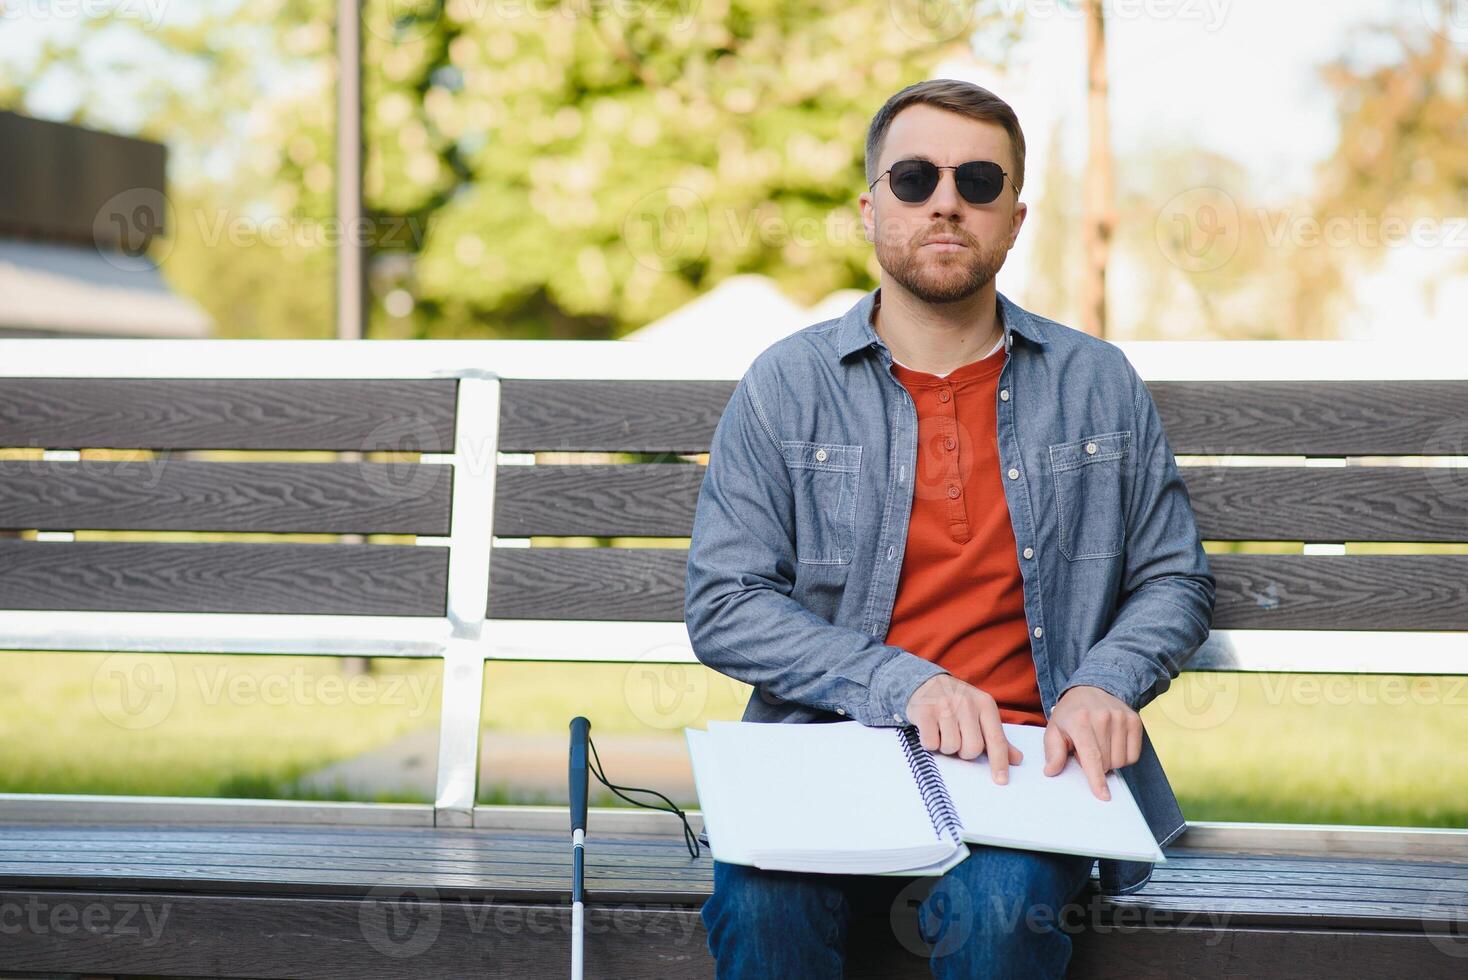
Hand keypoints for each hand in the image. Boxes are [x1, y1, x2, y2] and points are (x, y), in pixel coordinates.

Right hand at [904, 674, 1022, 784]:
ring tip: (943, 733)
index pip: (996, 739)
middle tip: (959, 740)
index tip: (1001, 780)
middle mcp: (967, 703)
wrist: (927, 683)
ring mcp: (945, 706)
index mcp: (985, 704)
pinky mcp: (925, 712)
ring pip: (951, 747)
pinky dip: (930, 743)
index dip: (999, 762)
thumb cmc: (958, 703)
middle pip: (973, 748)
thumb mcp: (980, 714)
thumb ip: (996, 737)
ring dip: (946, 747)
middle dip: (965, 752)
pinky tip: (931, 730)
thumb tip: (1017, 760)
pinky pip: (931, 743)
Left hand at [1043, 685, 1142, 800]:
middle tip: (1086, 749)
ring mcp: (1121, 717)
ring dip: (1110, 761)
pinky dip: (1123, 756)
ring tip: (1099, 744)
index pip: (1091, 755)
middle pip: (1106, 762)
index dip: (1096, 778)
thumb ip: (1053, 751)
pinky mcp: (1135, 720)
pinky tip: (1112, 743)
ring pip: (1121, 761)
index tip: (1103, 795)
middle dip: (1096, 764)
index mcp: (1080, 720)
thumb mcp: (1054, 729)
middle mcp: (1103, 717)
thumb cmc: (1071, 714)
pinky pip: (1134, 755)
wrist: (1091, 688)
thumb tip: (1051, 771)